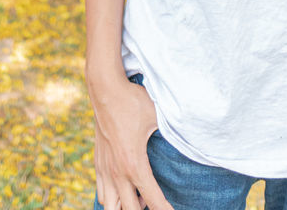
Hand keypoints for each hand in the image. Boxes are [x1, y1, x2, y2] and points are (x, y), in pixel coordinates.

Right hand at [91, 76, 173, 209]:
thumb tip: (188, 136)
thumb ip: (170, 132)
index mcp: (135, 165)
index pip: (153, 200)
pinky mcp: (98, 163)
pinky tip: (124, 189)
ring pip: (110, 207)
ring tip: (139, 199)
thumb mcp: (157, 117)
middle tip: (157, 204)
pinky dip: (112, 198)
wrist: (105, 89)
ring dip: (126, 207)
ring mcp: (106, 169)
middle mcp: (118, 173)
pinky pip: (101, 193)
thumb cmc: (132, 102)